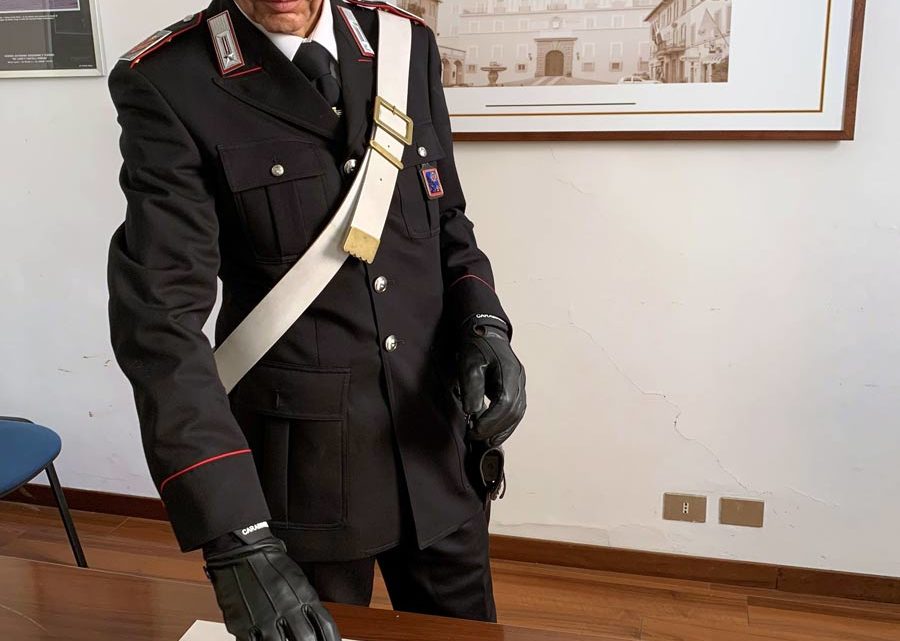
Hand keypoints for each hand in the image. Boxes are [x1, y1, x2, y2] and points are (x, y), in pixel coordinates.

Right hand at [204, 532, 339, 640]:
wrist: (243, 552)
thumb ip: (307, 601)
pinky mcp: (245, 624)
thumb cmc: (270, 563)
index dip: (331, 639)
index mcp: (303, 596)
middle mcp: (287, 609)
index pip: (325, 625)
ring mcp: (266, 618)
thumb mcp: (297, 579)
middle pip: (307, 639)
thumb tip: (315, 620)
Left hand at [457, 315, 525, 446]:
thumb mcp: (469, 364)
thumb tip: (472, 412)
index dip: (490, 421)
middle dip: (495, 429)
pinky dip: (505, 424)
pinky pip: (515, 410)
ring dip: (502, 430)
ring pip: (517, 414)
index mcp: (510, 372)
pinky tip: (493, 433)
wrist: (485, 332)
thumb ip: (471, 387)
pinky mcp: (516, 388)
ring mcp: (520, 384)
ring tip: (486, 442)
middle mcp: (519, 379)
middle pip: (514, 412)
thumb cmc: (476, 346)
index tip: (474, 430)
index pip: (505, 403)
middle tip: (476, 439)